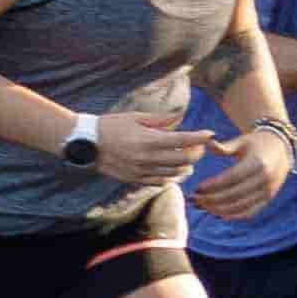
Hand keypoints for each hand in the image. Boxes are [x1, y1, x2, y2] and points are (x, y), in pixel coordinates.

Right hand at [85, 97, 212, 187]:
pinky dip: (173, 175)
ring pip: (176, 172)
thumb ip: (160, 119)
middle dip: (197, 152)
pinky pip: (162, 181)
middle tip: (199, 145)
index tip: (210, 134)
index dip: (199, 137)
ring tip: (188, 157)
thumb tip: (180, 117)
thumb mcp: (134, 116)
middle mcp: (147, 157)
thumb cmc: (110, 125)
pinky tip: (175, 168)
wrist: (86, 144)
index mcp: (148, 139)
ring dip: (187, 165)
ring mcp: (142, 170)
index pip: (183, 140)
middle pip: (184, 159)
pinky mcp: (136, 179)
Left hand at [187, 130, 284, 224]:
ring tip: (202, 207)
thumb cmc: (256, 143)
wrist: (281, 149)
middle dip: (212, 200)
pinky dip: (233, 216)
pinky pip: (250, 212)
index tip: (196, 188)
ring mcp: (268, 191)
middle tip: (194, 199)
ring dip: (219, 210)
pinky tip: (217, 214)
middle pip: (234, 195)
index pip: (231, 178)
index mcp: (257, 163)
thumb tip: (207, 143)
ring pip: (240, 207)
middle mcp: (264, 179)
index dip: (213, 186)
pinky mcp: (268, 199)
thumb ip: (225, 146)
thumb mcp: (242, 140)